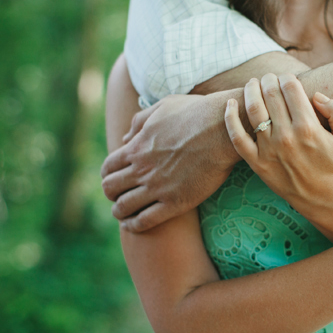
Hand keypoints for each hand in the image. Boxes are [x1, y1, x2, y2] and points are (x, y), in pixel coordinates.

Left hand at [100, 90, 239, 231]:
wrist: (224, 130)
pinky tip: (135, 225)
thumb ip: (139, 121)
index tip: (116, 180)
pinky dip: (134, 226)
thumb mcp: (163, 107)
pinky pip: (145, 221)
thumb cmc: (197, 114)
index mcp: (137, 147)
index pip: (108, 167)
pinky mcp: (175, 202)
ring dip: (120, 212)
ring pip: (123, 207)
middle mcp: (142, 169)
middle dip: (111, 194)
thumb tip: (125, 138)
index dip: (108, 176)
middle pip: (110, 188)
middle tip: (120, 197)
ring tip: (125, 215)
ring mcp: (157, 187)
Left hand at [224, 74, 332, 211]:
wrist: (321, 196)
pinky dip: (230, 117)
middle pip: (270, 94)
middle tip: (269, 78)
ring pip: (253, 109)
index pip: (290, 88)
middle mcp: (286, 136)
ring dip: (251, 90)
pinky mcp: (256, 162)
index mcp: (308, 127)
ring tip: (253, 83)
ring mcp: (269, 150)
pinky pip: (236, 137)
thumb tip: (316, 95)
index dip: (287, 77)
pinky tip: (230, 103)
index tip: (287, 78)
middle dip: (269, 80)